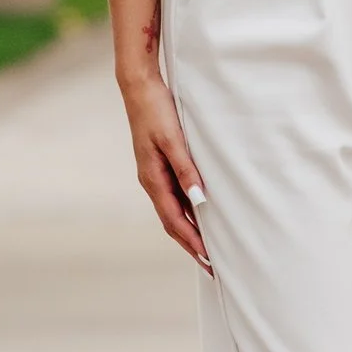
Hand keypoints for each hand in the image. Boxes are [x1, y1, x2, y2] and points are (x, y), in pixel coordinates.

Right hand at [120, 63, 211, 267]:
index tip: (208, 259)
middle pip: (172, 222)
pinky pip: (173, 196)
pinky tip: (199, 213)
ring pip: (172, 211)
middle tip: (211, 265)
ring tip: (206, 247)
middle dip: (190, 244)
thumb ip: (186, 169)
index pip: (174, 220)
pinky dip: (186, 211)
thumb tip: (198, 200)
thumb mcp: (173, 139)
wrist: (140, 86)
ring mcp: (154, 174)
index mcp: (153, 179)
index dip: (191, 241)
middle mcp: (151, 181)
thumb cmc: (157, 110)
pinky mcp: (159, 164)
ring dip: (188, 230)